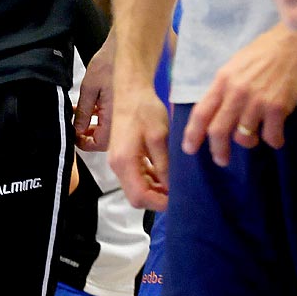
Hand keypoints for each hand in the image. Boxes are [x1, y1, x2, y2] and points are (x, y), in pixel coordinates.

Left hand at [75, 29, 116, 151]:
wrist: (128, 49)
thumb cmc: (110, 64)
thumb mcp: (89, 88)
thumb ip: (83, 112)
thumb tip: (77, 129)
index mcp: (114, 119)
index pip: (98, 144)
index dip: (82, 142)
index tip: (73, 134)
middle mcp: (123, 120)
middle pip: (104, 140)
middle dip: (87, 134)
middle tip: (74, 124)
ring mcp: (127, 114)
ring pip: (109, 130)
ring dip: (93, 125)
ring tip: (79, 114)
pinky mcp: (127, 107)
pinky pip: (115, 119)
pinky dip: (102, 117)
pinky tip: (92, 107)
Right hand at [108, 87, 170, 210]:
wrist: (130, 92)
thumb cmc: (144, 110)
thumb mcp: (159, 136)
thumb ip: (164, 165)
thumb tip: (171, 188)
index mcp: (124, 162)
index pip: (139, 197)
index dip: (159, 203)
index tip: (178, 198)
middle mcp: (117, 166)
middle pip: (136, 197)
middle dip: (158, 198)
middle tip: (179, 191)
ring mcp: (118, 163)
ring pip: (136, 189)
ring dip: (155, 190)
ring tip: (175, 181)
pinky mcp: (122, 158)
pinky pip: (136, 178)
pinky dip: (150, 180)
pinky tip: (164, 172)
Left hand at [181, 25, 296, 167]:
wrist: (293, 42)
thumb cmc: (263, 52)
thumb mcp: (234, 66)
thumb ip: (224, 88)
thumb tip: (214, 110)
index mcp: (222, 81)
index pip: (201, 112)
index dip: (192, 134)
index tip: (189, 148)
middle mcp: (236, 93)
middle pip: (218, 131)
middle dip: (218, 150)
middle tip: (221, 159)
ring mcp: (257, 101)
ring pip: (244, 137)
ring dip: (249, 141)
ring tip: (254, 136)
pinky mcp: (278, 108)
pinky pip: (271, 136)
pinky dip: (273, 140)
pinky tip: (276, 135)